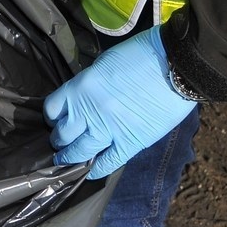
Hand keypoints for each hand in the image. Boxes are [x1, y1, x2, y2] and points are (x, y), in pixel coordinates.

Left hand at [43, 26, 197, 178]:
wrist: (174, 66)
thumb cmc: (140, 55)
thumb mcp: (102, 64)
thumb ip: (88, 85)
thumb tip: (83, 99)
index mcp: (79, 88)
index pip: (52, 109)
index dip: (52, 116)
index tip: (55, 119)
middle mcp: (88, 111)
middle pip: (62, 134)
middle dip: (59, 139)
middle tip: (60, 141)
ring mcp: (109, 130)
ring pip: (79, 152)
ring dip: (70, 157)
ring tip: (67, 159)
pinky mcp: (130, 143)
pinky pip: (108, 163)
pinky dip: (97, 170)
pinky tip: (91, 171)